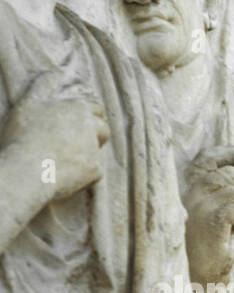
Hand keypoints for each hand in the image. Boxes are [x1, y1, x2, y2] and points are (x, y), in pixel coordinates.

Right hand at [1, 71, 107, 201]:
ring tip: (67, 157)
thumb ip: (44, 86)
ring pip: (98, 150)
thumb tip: (57, 71)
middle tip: (75, 141)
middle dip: (95, 133)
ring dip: (89, 152)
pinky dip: (83, 173)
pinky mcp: (95, 170)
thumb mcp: (29, 102)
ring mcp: (95, 149)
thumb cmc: (24, 134)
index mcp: (77, 108)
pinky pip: (94, 172)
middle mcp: (91, 127)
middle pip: (103, 128)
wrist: (28, 168)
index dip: (88, 115)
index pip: (95, 108)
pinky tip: (66, 174)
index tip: (79, 122)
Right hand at [183, 146, 233, 284]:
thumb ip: (228, 202)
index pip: (205, 160)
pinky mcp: (212, 215)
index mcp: (185, 194)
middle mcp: (186, 194)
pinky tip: (233, 240)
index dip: (228, 153)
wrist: (200, 282)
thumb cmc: (210, 256)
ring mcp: (197, 203)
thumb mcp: (220, 223)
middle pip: (222, 171)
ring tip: (233, 235)